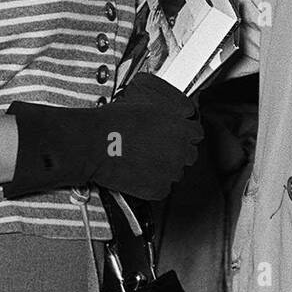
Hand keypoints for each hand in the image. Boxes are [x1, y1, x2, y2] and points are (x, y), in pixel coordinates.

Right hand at [4, 72, 201, 201]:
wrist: (94, 142)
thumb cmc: (115, 120)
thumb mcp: (146, 102)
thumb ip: (168, 108)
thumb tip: (178, 110)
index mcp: (181, 125)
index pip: (197, 133)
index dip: (183, 134)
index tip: (174, 137)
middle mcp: (181, 149)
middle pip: (189, 154)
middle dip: (175, 152)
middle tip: (156, 150)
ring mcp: (171, 171)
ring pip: (175, 172)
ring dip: (163, 168)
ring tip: (143, 161)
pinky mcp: (159, 189)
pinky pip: (162, 188)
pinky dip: (152, 184)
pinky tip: (138, 173)